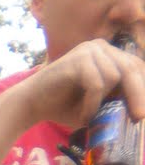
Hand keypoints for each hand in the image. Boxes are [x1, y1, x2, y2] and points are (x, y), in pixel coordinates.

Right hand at [20, 38, 144, 133]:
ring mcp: (89, 50)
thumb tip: (140, 114)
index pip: (136, 67)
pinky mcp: (78, 60)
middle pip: (131, 69)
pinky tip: (83, 115)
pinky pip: (97, 84)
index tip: (142, 113)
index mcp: (108, 54)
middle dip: (138, 95)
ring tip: (89, 117)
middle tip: (139, 118)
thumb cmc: (63, 106)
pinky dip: (92, 103)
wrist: (30, 104)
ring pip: (116, 77)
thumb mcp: (97, 104)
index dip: (142, 88)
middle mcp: (100, 47)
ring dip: (104, 102)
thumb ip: (117, 101)